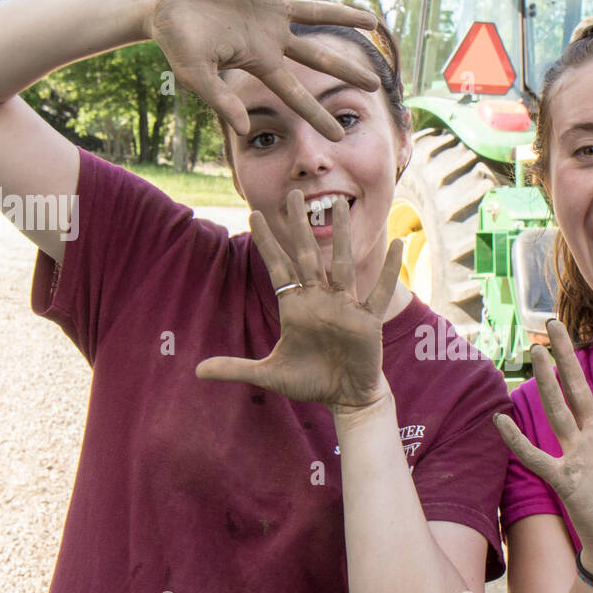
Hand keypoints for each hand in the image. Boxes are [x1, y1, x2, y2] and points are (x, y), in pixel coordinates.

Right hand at [146, 0, 380, 140]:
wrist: (160, 1)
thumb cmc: (175, 41)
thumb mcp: (195, 75)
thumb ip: (221, 100)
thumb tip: (244, 130)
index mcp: (259, 62)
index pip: (296, 95)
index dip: (318, 115)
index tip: (340, 134)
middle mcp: (271, 37)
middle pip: (318, 56)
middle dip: (346, 69)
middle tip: (374, 82)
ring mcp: (268, 8)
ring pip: (316, 13)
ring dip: (343, 15)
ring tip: (372, 21)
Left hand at [195, 191, 402, 411]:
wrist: (345, 397)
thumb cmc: (310, 382)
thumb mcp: (269, 374)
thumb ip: (235, 368)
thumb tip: (197, 371)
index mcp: (296, 307)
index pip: (278, 268)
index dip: (266, 243)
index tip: (253, 215)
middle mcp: (319, 300)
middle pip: (308, 254)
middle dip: (300, 225)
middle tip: (294, 194)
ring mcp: (344, 307)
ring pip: (342, 263)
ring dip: (342, 234)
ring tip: (342, 204)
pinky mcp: (367, 320)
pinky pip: (378, 291)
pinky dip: (388, 270)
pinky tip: (396, 244)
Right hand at [494, 319, 592, 575]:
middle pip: (577, 387)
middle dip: (566, 355)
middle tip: (553, 323)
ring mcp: (577, 454)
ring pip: (557, 410)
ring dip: (546, 382)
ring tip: (537, 352)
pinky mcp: (563, 478)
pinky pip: (534, 455)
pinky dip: (516, 440)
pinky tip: (499, 421)